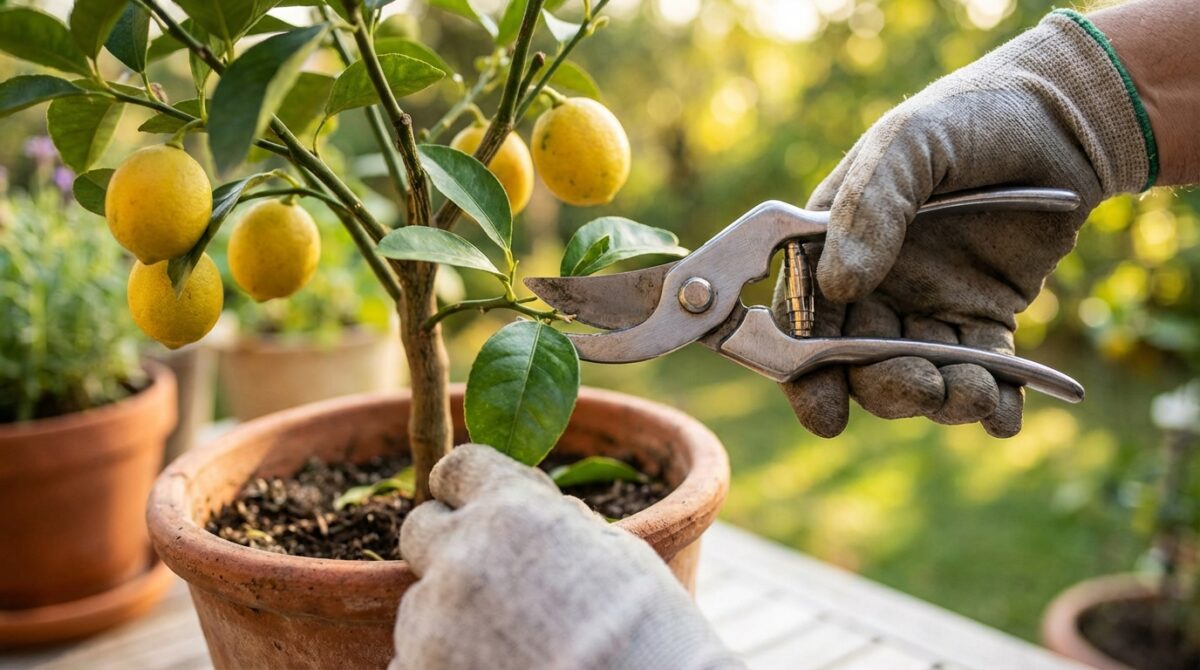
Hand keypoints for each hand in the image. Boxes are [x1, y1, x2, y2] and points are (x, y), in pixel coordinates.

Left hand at [391, 445, 740, 669]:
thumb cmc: (649, 629)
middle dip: (447, 544)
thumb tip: (550, 517)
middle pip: (418, 528)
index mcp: (511, 510)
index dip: (468, 486)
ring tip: (507, 644)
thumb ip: (562, 525)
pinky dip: (441, 664)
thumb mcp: (618, 551)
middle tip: (491, 577)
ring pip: (418, 603)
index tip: (478, 504)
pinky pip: (409, 659)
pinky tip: (492, 668)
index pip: (457, 467)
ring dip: (448, 615)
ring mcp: (431, 623)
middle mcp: (459, 556)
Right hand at [779, 10, 1153, 437]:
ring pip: (920, 373)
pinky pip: (983, 372)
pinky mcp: (986, 319)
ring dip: (941, 397)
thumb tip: (838, 286)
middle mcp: (874, 287)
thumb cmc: (967, 119)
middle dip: (885, 388)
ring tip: (973, 395)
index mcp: (832, 248)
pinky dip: (994, 404)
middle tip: (922, 387)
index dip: (803, 372)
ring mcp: (929, 307)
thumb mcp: (908, 143)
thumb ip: (869, 207)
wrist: (1062, 119)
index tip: (824, 408)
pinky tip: (1004, 413)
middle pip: (859, 362)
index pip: (801, 321)